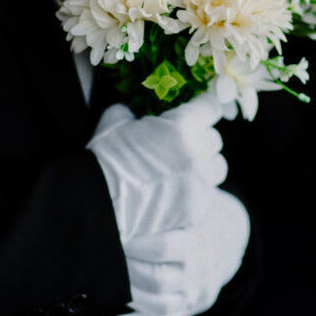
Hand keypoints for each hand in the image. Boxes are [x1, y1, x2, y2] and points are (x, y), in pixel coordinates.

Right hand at [87, 92, 227, 242]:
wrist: (98, 204)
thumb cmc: (104, 159)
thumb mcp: (116, 121)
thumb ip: (134, 109)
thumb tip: (136, 109)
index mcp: (182, 127)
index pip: (211, 107)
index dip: (204, 106)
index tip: (200, 109)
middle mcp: (197, 154)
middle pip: (215, 138)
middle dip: (200, 137)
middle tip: (181, 143)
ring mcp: (200, 184)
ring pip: (218, 166)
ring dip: (205, 164)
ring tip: (184, 168)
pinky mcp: (197, 209)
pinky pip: (209, 192)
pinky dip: (197, 189)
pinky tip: (177, 190)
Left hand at [101, 188, 249, 315]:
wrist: (233, 238)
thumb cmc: (202, 210)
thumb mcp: (195, 195)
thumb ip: (169, 185)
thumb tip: (130, 152)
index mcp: (201, 242)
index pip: (165, 247)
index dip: (134, 243)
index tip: (110, 231)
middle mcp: (199, 274)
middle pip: (157, 279)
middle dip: (125, 267)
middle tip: (99, 252)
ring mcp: (193, 295)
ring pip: (155, 304)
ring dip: (124, 293)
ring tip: (99, 277)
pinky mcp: (186, 309)